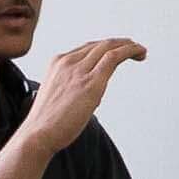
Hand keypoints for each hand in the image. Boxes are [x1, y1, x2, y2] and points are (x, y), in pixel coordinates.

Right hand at [18, 38, 145, 156]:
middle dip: (119, 44)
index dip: (105, 47)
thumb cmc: (47, 123)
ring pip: (109, 47)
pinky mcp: (91, 83)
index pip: (87, 48)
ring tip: (140, 51)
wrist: (38, 134)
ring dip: (128, 46)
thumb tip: (90, 94)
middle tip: (134, 48)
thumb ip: (72, 89)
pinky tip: (139, 53)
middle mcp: (68, 62)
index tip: (117, 52)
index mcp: (58, 63)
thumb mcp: (58, 97)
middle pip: (100, 44)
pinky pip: (114, 57)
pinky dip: (129, 51)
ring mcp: (79, 71)